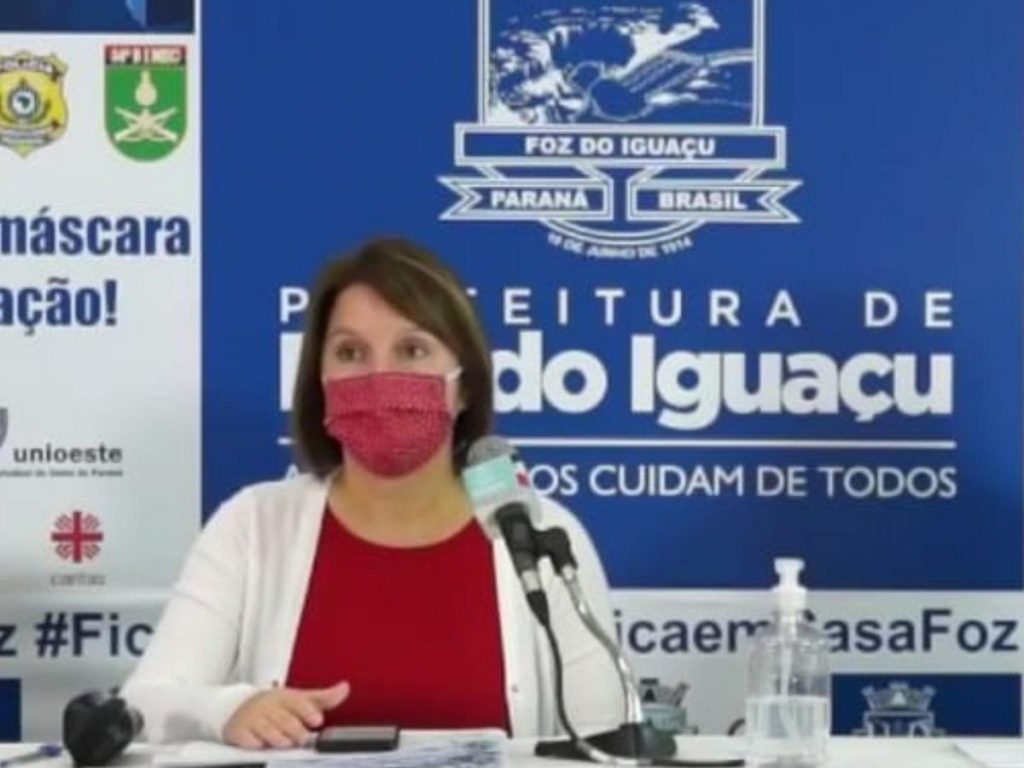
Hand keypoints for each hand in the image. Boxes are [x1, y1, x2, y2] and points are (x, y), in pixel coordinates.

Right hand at [223, 680, 349, 748]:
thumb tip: (345, 688)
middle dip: (295, 730)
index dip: (308, 711)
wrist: (241, 708)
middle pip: (285, 720)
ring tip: (286, 742)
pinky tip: (260, 744)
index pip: (298, 702)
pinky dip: (254, 742)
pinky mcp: (239, 731)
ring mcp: (253, 718)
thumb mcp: (299, 699)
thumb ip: (323, 698)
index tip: (317, 720)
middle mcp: (269, 706)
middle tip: (303, 738)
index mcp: (285, 697)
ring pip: (267, 730)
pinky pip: (246, 738)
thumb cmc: (276, 706)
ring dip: (278, 738)